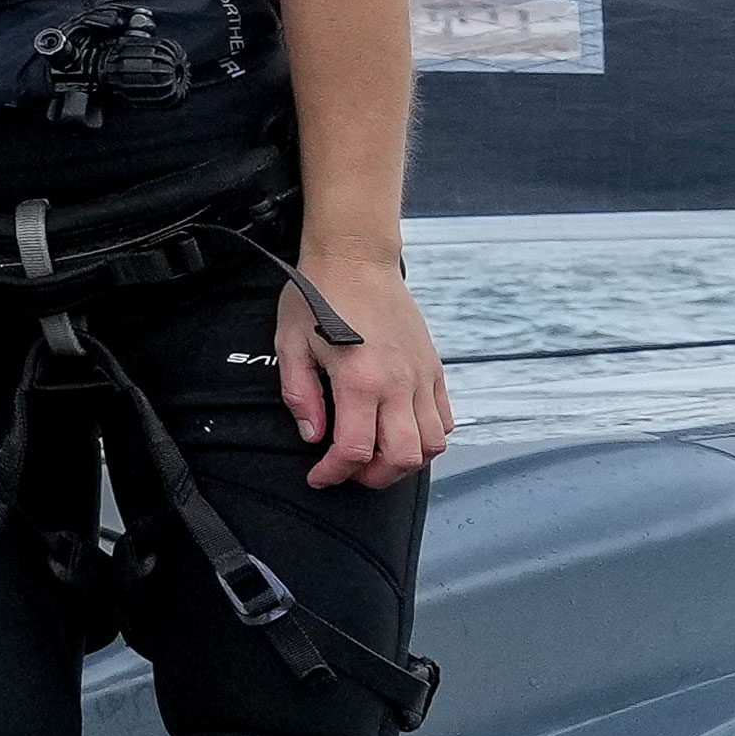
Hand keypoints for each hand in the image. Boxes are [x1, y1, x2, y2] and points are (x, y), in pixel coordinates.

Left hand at [282, 258, 455, 489]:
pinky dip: (428, 437)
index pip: (355, 450)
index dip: (334, 473)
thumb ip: (300, 396)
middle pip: (403, 457)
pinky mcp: (434, 368)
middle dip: (373, 477)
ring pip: (432, 444)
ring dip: (405, 461)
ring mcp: (422, 376)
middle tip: (348, 471)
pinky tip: (400, 431)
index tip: (318, 476)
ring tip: (376, 455)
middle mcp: (399, 383)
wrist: (355, 259)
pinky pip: (445, 418)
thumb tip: (314, 435)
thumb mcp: (289, 345)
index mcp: (360, 379)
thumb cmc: (317, 296)